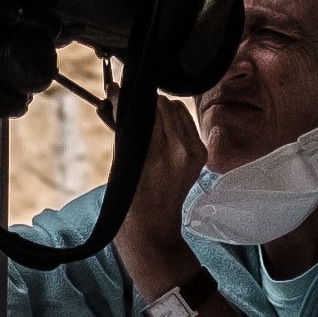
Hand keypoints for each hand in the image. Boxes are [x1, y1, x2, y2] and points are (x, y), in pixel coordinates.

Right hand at [113, 90, 212, 297]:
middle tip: (127, 100)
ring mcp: (194, 152)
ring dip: (159, 108)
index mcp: (157, 153)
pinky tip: (159, 127)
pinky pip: (186, 123)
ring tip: (143, 114)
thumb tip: (116, 96)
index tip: (116, 90)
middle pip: (162, 105)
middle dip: (144, 101)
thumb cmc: (130, 198)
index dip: (128, 97)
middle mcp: (180, 149)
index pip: (145, 109)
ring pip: (176, 109)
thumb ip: (123, 127)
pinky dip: (172, 120)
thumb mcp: (121, 161)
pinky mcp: (201, 154)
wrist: (152, 227)